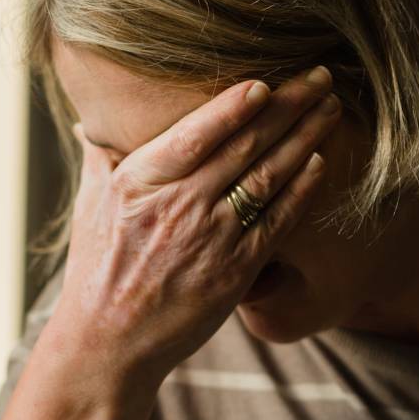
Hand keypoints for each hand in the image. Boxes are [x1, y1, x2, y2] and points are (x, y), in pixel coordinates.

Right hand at [53, 67, 339, 381]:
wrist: (110, 343)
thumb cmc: (96, 271)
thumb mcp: (89, 206)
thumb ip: (99, 157)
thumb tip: (89, 119)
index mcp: (140, 182)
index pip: (196, 135)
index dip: (234, 107)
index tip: (265, 82)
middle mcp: (179, 206)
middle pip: (245, 146)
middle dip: (289, 107)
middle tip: (320, 76)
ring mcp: (211, 238)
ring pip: (268, 177)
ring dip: (304, 138)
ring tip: (330, 108)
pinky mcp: (235, 270)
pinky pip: (276, 221)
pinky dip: (300, 190)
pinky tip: (318, 163)